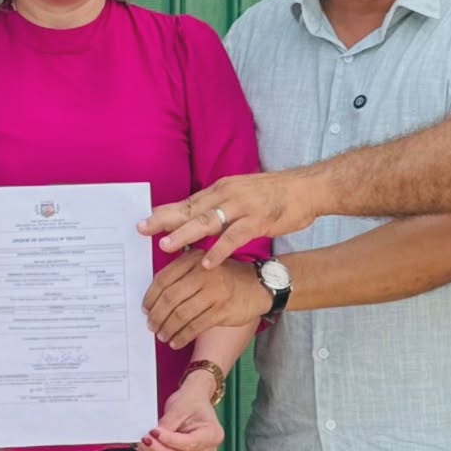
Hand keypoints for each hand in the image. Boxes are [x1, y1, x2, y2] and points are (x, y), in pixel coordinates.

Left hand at [137, 372, 223, 450]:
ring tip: (142, 442)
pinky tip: (147, 445)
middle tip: (145, 440)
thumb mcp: (179, 408)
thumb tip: (152, 437)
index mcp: (213, 434)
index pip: (189, 444)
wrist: (194, 397)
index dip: (169, 440)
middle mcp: (209, 449)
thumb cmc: (191, 400)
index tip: (154, 432)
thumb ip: (167, 425)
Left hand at [139, 169, 324, 267]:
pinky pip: (234, 237)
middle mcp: (228, 195)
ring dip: (185, 234)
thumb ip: (220, 204)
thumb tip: (198, 214)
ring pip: (208, 221)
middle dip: (165, 220)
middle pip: (191, 208)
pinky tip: (207, 262)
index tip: (144, 221)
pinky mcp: (258, 220)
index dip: (165, 211)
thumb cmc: (274, 194)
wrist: (307, 188)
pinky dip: (219, 250)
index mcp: (222, 189)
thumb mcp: (242, 193)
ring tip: (166, 246)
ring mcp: (243, 207)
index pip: (188, 201)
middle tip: (143, 230)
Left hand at [143, 251, 268, 348]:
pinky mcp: (222, 310)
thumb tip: (153, 299)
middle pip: (169, 298)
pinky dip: (182, 336)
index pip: (163, 279)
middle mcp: (203, 273)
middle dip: (157, 315)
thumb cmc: (225, 277)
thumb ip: (181, 274)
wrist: (257, 285)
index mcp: (193, 260)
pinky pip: (195, 326)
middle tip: (151, 326)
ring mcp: (213, 292)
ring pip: (181, 314)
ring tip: (162, 336)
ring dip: (168, 328)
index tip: (145, 309)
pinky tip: (176, 341)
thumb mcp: (203, 264)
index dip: (150, 297)